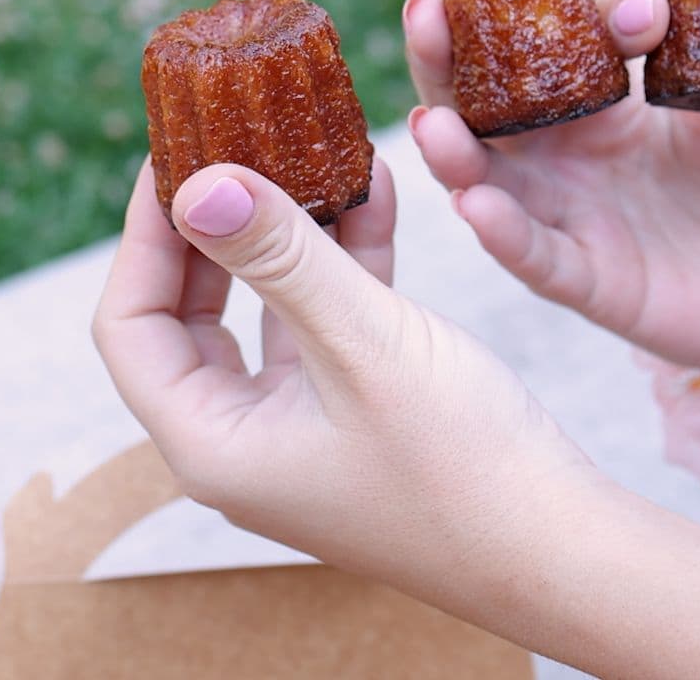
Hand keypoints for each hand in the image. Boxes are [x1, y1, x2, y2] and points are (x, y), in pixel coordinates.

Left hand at [91, 157, 598, 607]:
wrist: (568, 555)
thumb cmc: (465, 469)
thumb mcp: (363, 343)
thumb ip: (278, 258)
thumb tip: (199, 184)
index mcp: (211, 446)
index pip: (130, 326)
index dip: (143, 236)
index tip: (172, 159)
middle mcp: (241, 443)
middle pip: (187, 314)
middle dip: (210, 226)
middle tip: (224, 144)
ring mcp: (298, 431)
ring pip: (264, 311)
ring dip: (285, 233)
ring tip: (300, 149)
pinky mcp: (356, 415)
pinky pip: (327, 323)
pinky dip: (343, 261)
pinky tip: (373, 189)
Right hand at [401, 0, 699, 380]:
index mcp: (609, 99)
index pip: (577, 42)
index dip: (597, 19)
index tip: (644, 15)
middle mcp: (566, 151)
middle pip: (485, 99)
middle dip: (447, 57)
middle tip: (425, 12)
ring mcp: (567, 214)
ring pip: (485, 176)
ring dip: (452, 149)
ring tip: (431, 122)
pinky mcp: (584, 278)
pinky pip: (533, 255)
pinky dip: (503, 233)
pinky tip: (477, 206)